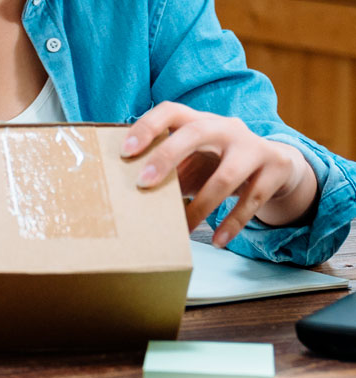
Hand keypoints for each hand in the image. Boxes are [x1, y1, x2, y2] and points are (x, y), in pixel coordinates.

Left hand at [120, 101, 317, 247]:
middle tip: (143, 183)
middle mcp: (227, 128)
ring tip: (182, 228)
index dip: (147, 127)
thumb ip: (170, 167)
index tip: (126, 151)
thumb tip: (130, 192)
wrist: (276, 162)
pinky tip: (217, 240)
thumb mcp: (194, 158)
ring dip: (201, 206)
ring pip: (226, 176)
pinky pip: (251, 199)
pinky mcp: (275, 169)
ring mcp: (254, 147)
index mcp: (200, 120)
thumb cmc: (218, 162)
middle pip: (197, 133)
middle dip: (167, 156)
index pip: (171, 111)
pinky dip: (233, 223)